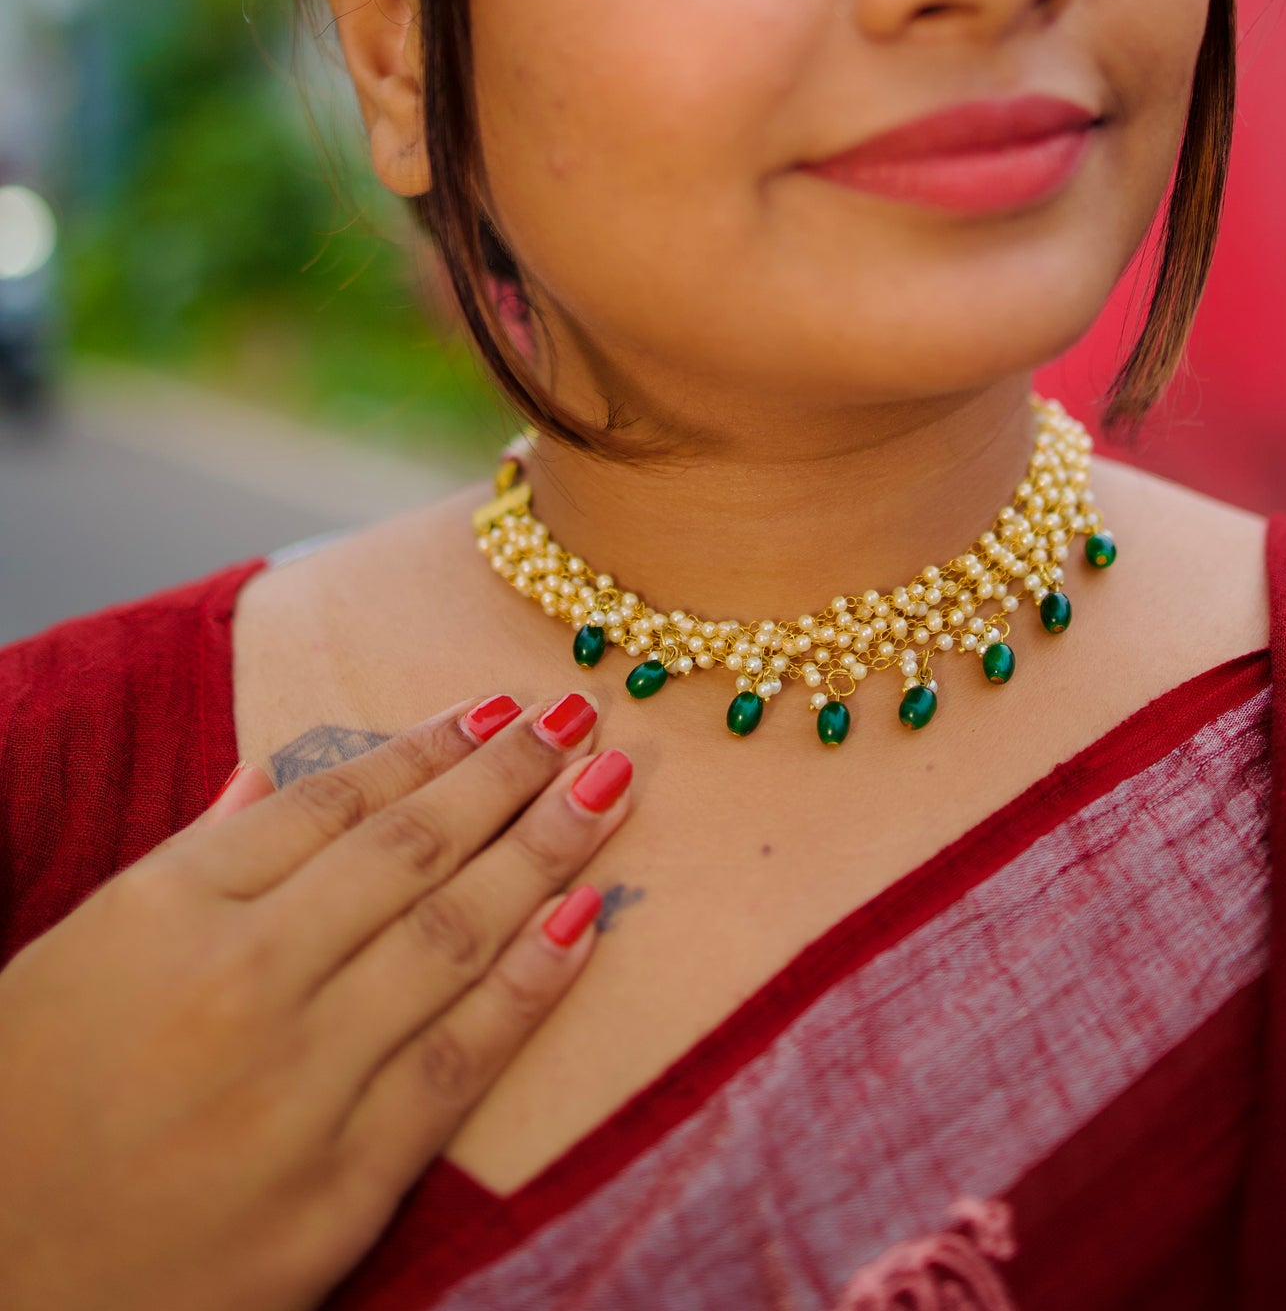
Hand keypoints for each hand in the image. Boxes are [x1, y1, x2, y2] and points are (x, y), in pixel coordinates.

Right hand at [0, 691, 631, 1310]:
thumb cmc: (23, 1112)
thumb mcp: (78, 952)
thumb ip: (194, 856)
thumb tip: (277, 773)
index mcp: (169, 908)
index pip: (334, 799)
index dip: (429, 748)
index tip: (498, 709)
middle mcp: (241, 982)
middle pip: (410, 853)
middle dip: (508, 777)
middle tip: (581, 720)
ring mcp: (296, 1088)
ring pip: (453, 939)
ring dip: (545, 852)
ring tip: (610, 789)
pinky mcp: (337, 1192)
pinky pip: (458, 1068)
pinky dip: (531, 988)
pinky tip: (585, 924)